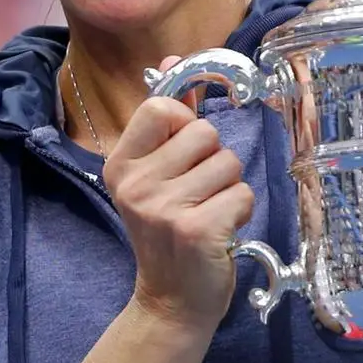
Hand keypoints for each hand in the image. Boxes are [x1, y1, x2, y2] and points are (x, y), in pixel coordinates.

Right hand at [102, 62, 252, 335]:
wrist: (170, 301)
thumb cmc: (168, 233)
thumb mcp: (155, 176)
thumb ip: (165, 121)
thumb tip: (170, 60)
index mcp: (120, 165)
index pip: (160, 107)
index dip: (184, 122)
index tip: (183, 152)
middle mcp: (135, 184)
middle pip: (204, 132)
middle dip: (214, 160)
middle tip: (198, 193)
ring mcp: (163, 208)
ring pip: (229, 163)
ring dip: (230, 188)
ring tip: (209, 213)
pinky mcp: (196, 230)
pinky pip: (242, 194)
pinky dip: (240, 212)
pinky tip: (221, 232)